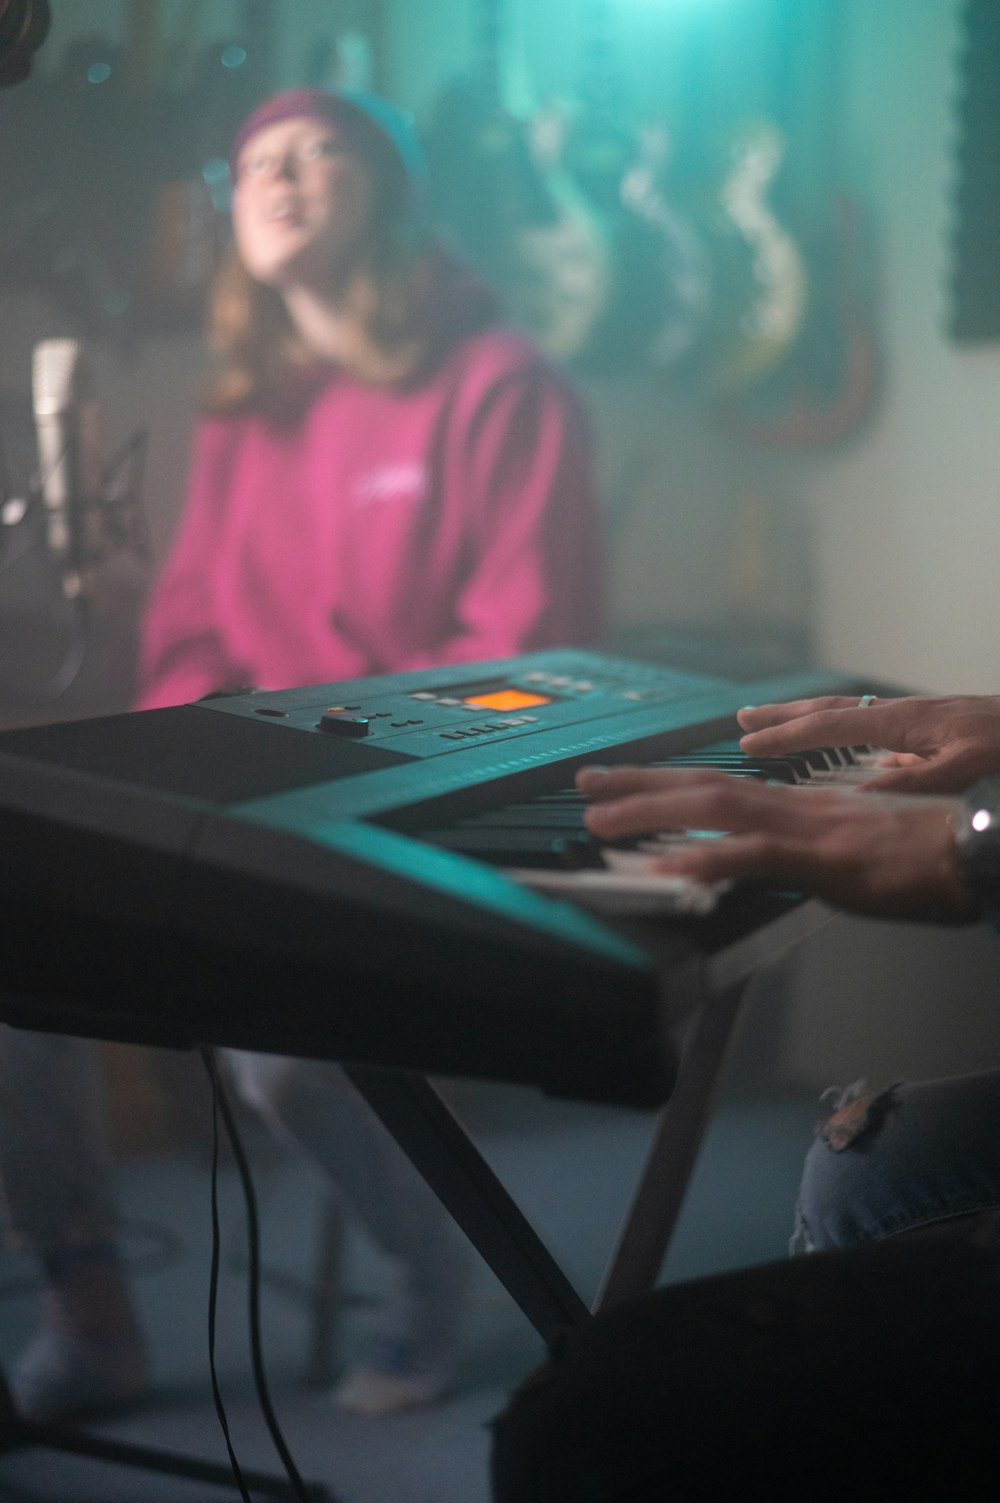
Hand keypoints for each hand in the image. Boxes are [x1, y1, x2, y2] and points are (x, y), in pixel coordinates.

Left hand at [576, 766, 973, 920]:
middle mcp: (794, 806)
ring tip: (600, 819)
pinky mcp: (823, 860)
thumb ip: (806, 854)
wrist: (977, 849)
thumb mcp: (851, 855)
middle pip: (702, 786)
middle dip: (637, 785)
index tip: (621, 783)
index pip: (719, 787)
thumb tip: (772, 864)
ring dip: (651, 812)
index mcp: (799, 806)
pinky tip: (667, 870)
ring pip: (715, 809)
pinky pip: (755, 859)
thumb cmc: (927, 855)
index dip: (666, 783)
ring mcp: (805, 829)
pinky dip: (708, 862)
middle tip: (584, 784)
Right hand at [737, 694, 999, 794]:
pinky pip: (887, 737)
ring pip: (857, 720)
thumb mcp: (963, 772)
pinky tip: (870, 763)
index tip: (745, 740)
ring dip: (817, 725)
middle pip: (833, 711)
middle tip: (744, 717)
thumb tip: (851, 798)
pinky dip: (861, 745)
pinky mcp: (946, 738)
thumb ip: (907, 784)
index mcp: (906, 721)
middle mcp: (909, 716)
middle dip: (786, 715)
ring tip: (788, 730)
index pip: (828, 725)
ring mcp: (927, 725)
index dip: (783, 735)